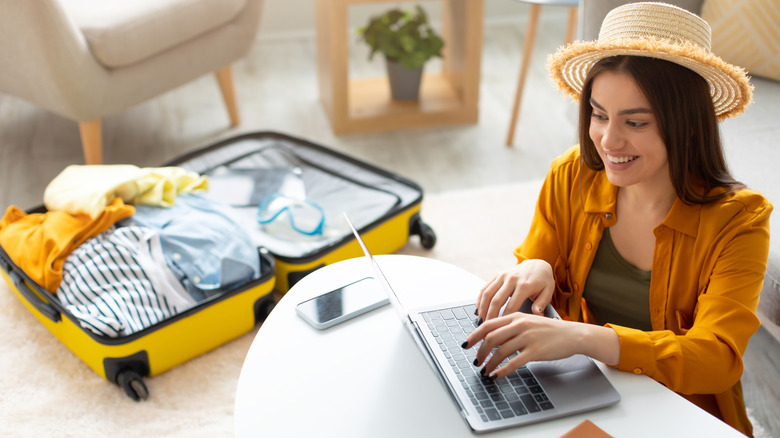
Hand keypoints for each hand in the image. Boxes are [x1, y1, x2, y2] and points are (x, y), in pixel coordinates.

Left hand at [463, 312, 583, 378]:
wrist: (572, 335)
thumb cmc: (549, 330)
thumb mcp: (528, 323)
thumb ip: (511, 328)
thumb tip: (492, 339)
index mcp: (515, 316)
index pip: (488, 324)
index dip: (474, 335)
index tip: (467, 344)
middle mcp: (520, 325)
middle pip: (491, 338)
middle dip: (480, 352)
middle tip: (476, 361)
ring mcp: (527, 337)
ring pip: (500, 351)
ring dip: (489, 363)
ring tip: (485, 371)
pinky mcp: (535, 351)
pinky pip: (513, 362)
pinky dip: (502, 370)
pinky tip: (496, 375)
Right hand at [475, 259, 554, 322]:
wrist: (537, 264)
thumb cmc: (543, 281)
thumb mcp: (547, 292)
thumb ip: (541, 304)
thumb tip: (538, 315)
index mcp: (524, 285)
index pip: (511, 306)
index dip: (504, 319)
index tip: (501, 330)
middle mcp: (511, 279)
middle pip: (496, 301)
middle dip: (490, 316)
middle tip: (487, 329)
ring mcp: (503, 276)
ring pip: (487, 294)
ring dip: (482, 309)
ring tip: (481, 321)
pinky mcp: (497, 275)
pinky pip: (485, 288)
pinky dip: (480, 300)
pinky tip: (479, 310)